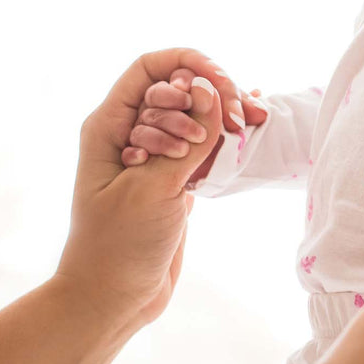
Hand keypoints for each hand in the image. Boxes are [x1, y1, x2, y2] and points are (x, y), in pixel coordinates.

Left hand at [55, 49, 248, 338]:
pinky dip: (223, 138)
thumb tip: (211, 91)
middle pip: (176, 89)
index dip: (188, 65)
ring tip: (255, 119)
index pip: (150, 69)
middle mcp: (128, 133)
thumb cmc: (118, 246)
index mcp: (109, 125)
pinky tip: (250, 127)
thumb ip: (189, 141)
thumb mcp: (154, 189)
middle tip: (240, 117)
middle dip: (212, 92)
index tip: (221, 81)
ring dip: (222, 114)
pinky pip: (200, 146)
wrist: (112, 298)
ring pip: (192, 117)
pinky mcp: (172, 179)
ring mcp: (153, 156)